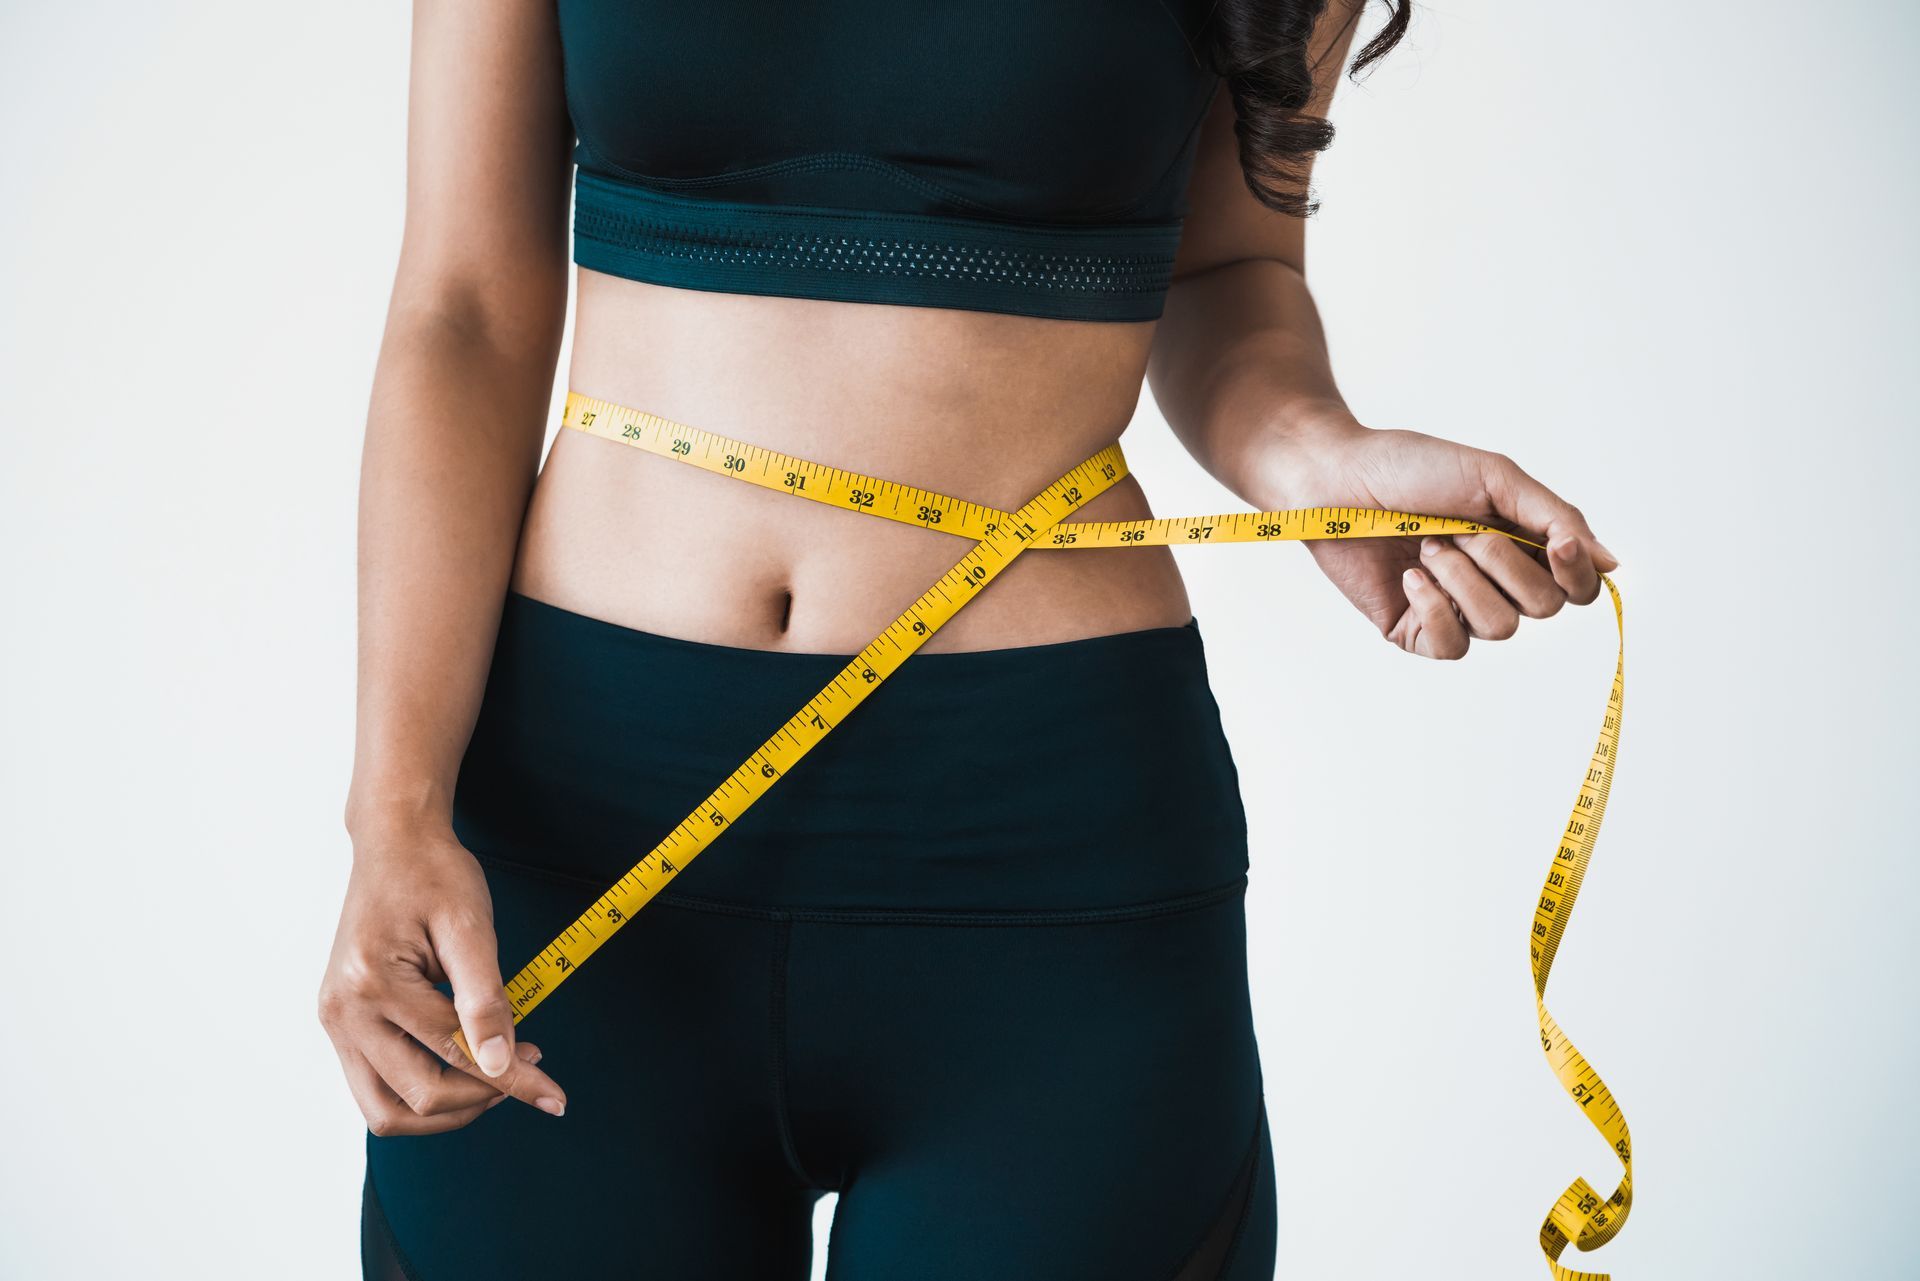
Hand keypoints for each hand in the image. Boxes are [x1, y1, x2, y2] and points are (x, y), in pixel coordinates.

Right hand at [318, 820, 567, 1133]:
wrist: (394, 843)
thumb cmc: (433, 874)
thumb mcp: (470, 927)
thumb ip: (485, 999)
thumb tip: (501, 1064)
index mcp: (373, 983)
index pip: (455, 1053)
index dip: (513, 1079)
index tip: (554, 1095)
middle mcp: (343, 1011)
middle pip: (415, 1098)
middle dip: (478, 1099)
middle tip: (525, 1072)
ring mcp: (336, 1021)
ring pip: (386, 1110)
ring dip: (445, 1110)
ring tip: (492, 1079)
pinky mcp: (341, 1023)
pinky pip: (377, 1085)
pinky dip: (421, 1089)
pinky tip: (461, 1064)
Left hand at [1253, 417, 1620, 659]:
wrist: (1334, 477)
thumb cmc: (1410, 467)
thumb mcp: (1494, 477)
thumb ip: (1554, 517)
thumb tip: (1610, 563)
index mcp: (1523, 544)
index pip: (1578, 586)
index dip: (1577, 575)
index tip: (1555, 545)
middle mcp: (1495, 582)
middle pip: (1545, 607)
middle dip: (1504, 563)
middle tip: (1458, 528)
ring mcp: (1455, 609)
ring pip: (1501, 627)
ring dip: (1464, 580)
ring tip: (1426, 543)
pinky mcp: (1414, 630)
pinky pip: (1451, 646)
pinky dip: (1434, 608)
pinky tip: (1410, 577)